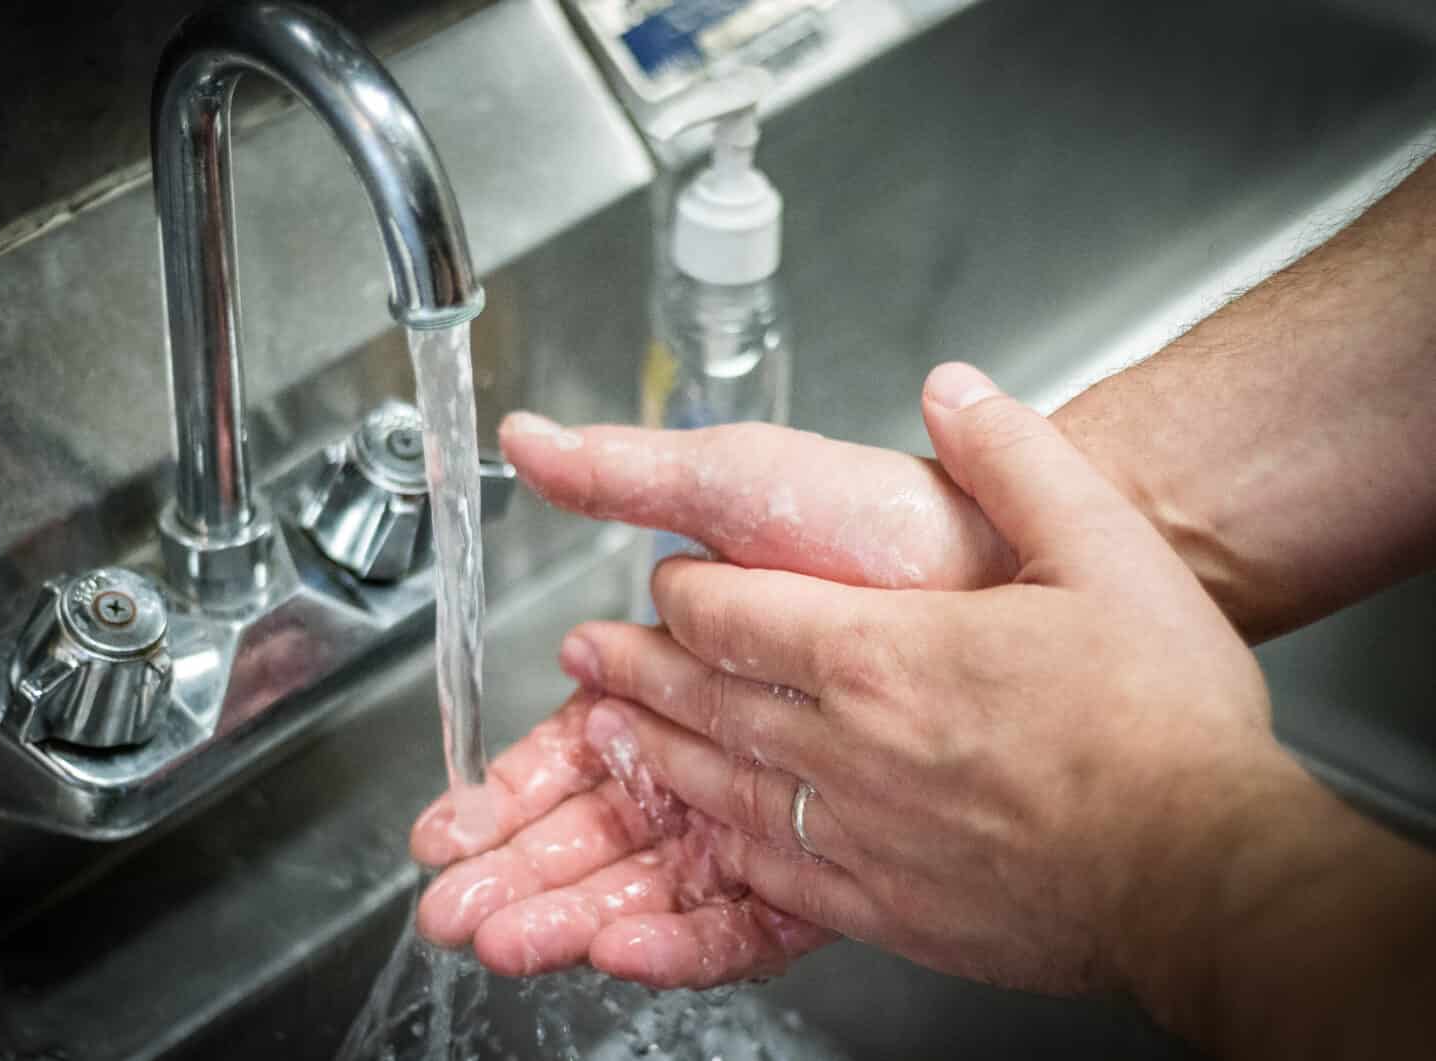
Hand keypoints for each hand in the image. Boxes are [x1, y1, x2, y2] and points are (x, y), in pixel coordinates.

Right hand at [409, 406, 1012, 984]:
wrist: (1002, 566)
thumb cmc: (877, 515)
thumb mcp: (737, 483)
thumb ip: (628, 476)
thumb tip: (526, 438)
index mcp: (690, 670)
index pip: (578, 744)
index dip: (509, 788)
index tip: (448, 823)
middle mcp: (730, 744)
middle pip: (604, 824)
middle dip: (520, 867)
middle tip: (449, 905)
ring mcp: (785, 804)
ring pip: (660, 876)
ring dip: (577, 908)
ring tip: (505, 938)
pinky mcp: (848, 853)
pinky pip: (755, 915)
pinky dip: (686, 938)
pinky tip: (625, 949)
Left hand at [547, 362, 1282, 1003]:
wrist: (1208, 873)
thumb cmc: (1163, 718)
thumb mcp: (1105, 549)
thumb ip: (1018, 460)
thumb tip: (955, 390)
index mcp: (881, 653)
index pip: (736, 614)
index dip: (687, 593)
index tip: (665, 581)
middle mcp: (847, 746)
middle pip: (706, 700)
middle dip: (636, 669)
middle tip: (584, 656)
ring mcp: (860, 836)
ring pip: (720, 789)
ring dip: (656, 753)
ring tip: (608, 734)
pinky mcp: (889, 909)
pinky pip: (773, 878)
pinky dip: (721, 851)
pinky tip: (709, 841)